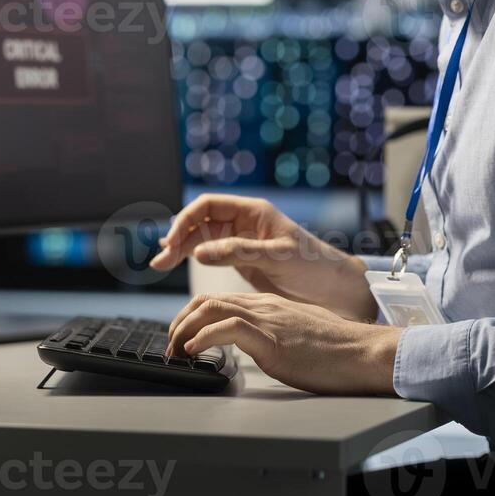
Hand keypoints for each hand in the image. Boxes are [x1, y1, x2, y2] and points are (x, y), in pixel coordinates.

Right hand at [149, 194, 376, 321]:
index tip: (172, 242)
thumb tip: (199, 252)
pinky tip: (177, 262)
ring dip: (180, 248)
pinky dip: (191, 257)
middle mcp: (243, 223)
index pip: (208, 206)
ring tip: (160, 264)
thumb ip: (239, 252)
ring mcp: (240, 242)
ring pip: (201, 238)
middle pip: (200, 221)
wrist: (334, 289)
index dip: (185, 220)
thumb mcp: (278, 256)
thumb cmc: (314, 266)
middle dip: (178, 237)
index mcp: (253, 212)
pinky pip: (210, 254)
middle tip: (161, 261)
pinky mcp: (241, 261)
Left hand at [167, 292, 401, 394]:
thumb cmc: (337, 350)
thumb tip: (260, 347)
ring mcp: (266, 319)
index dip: (193, 316)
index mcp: (269, 305)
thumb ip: (276, 334)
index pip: (220, 300)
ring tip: (176, 352)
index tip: (183, 338)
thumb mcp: (299, 335)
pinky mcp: (270, 338)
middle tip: (171, 346)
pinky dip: (203, 340)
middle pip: (207, 300)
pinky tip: (195, 353)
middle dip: (180, 322)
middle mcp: (264, 306)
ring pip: (210, 309)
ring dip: (184, 330)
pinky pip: (226, 329)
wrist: (362, 353)